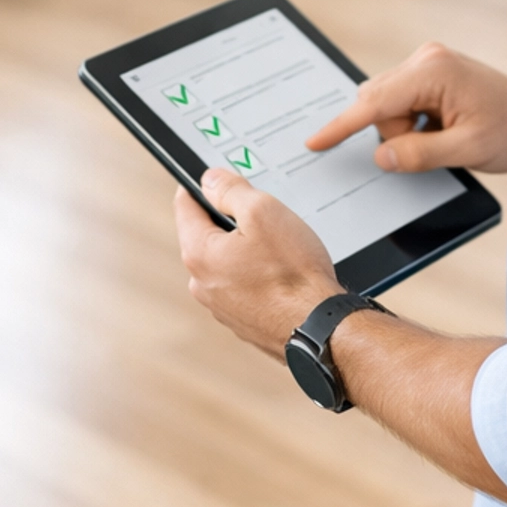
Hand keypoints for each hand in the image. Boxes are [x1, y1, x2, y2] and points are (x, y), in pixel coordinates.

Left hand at [175, 167, 341, 358]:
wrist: (321, 328)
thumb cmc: (294, 274)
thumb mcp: (263, 212)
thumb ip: (231, 191)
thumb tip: (211, 180)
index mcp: (199, 254)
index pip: (185, 205)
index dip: (203, 186)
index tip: (218, 178)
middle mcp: (202, 284)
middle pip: (208, 235)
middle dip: (231, 221)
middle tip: (263, 217)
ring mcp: (222, 307)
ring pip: (228, 262)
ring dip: (248, 251)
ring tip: (280, 251)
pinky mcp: (243, 321)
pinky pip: (244, 286)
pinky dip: (259, 276)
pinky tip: (284, 275)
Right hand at [307, 43, 506, 173]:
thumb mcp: (466, 149)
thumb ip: (420, 154)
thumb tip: (382, 156)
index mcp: (433, 70)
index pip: (374, 103)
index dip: (342, 126)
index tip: (316, 142)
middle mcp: (426, 58)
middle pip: (377, 103)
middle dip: (395, 133)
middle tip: (436, 144)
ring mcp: (427, 62)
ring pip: (385, 105)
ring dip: (405, 129)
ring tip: (444, 135)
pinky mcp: (429, 72)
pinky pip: (399, 102)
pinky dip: (411, 122)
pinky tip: (440, 127)